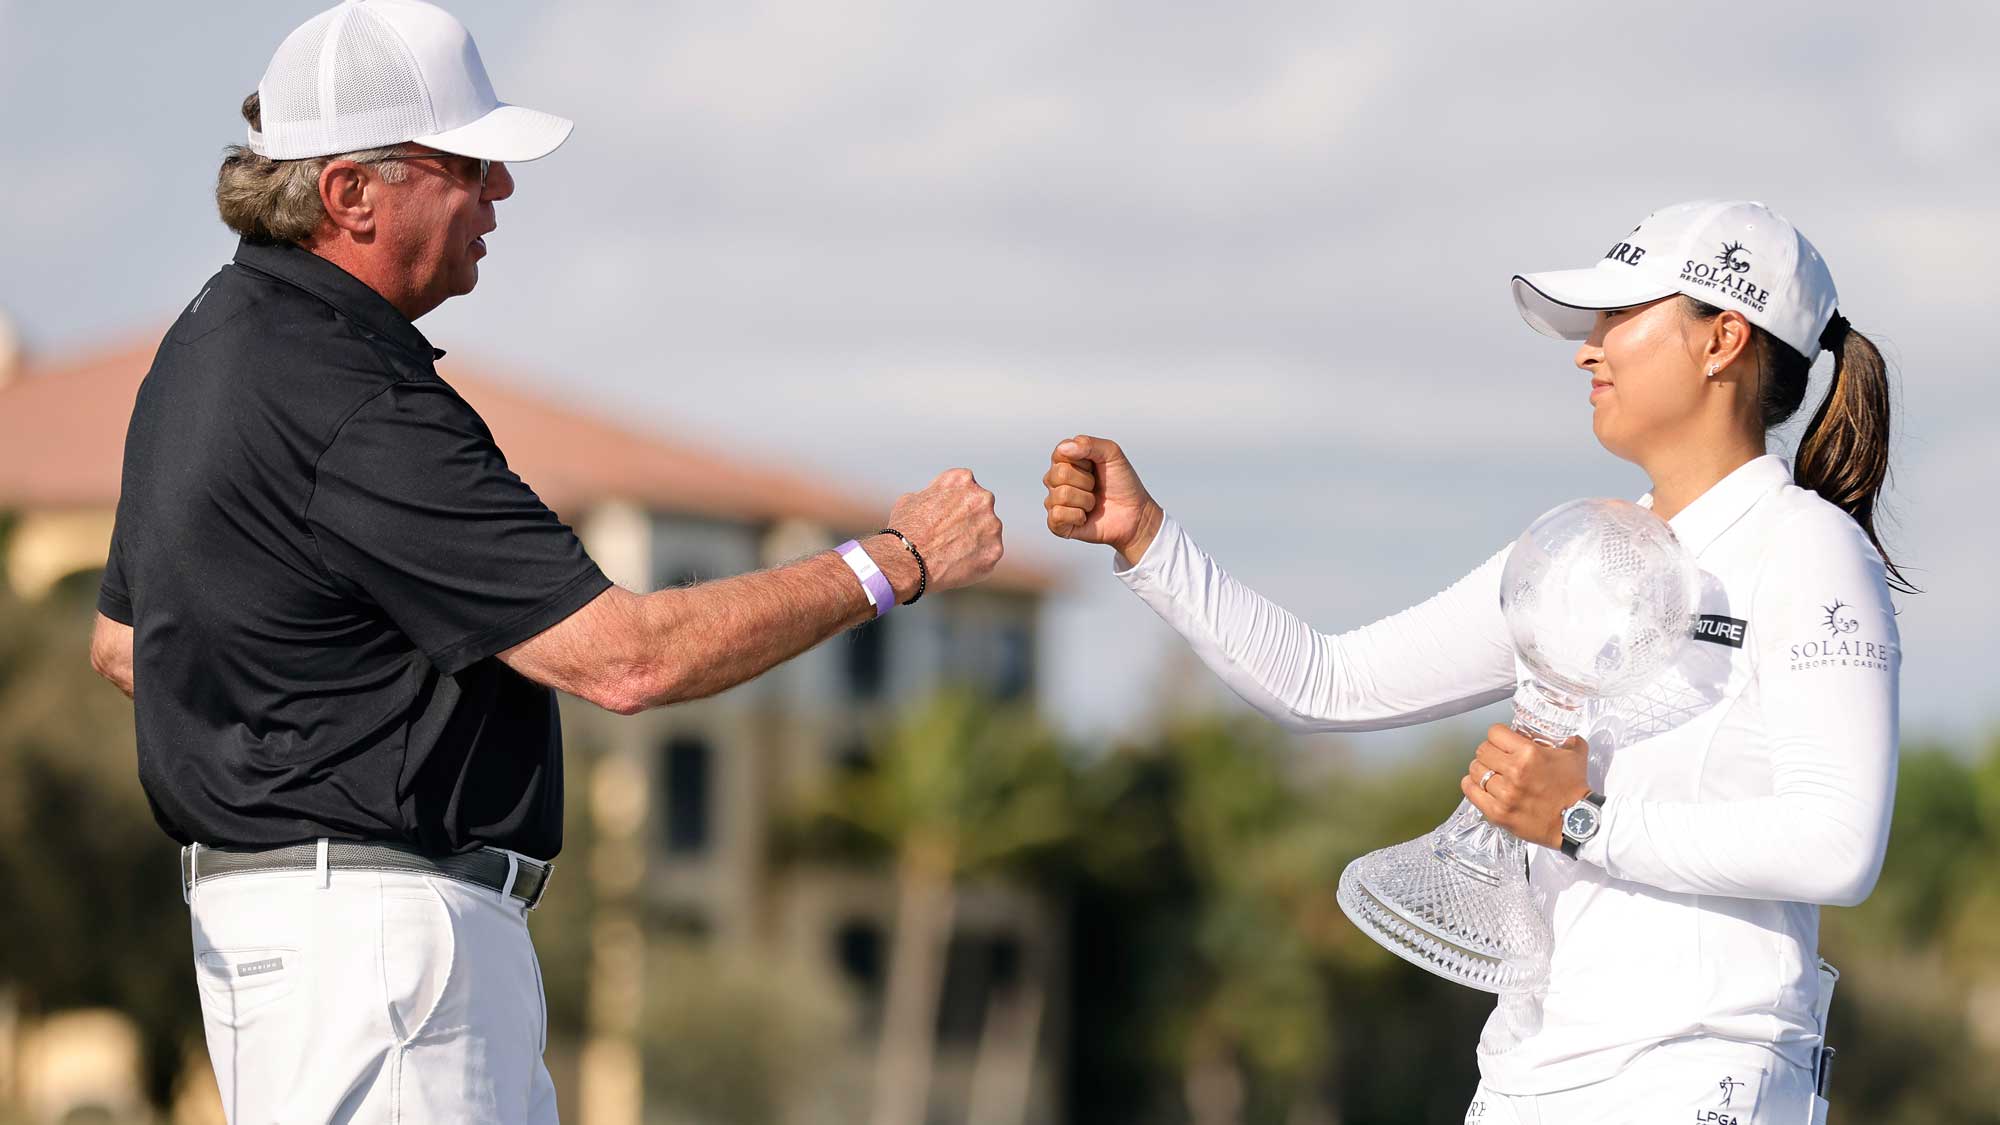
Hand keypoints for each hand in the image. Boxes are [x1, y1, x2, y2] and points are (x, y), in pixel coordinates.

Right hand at [879, 468, 1004, 596]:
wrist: (906, 561)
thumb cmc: (904, 529)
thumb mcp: (912, 498)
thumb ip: (933, 495)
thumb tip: (936, 500)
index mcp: (963, 479)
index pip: (966, 487)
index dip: (954, 503)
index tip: (944, 516)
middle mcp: (983, 498)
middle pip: (981, 509)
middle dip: (969, 520)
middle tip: (949, 536)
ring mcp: (992, 526)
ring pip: (988, 533)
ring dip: (975, 541)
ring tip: (950, 553)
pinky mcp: (995, 551)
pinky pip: (988, 555)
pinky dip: (976, 561)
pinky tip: (956, 566)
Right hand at [1042, 434, 1163, 566]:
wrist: (1135, 513)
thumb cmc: (1123, 483)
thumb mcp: (1112, 454)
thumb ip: (1088, 444)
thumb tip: (1063, 448)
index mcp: (1066, 461)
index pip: (1060, 453)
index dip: (1083, 461)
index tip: (1095, 466)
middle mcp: (1056, 481)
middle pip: (1059, 474)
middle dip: (1086, 481)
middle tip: (1096, 487)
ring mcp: (1055, 502)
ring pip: (1061, 495)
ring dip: (1085, 500)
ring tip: (1093, 503)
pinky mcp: (1057, 524)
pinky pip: (1057, 516)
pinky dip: (1077, 516)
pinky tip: (1085, 517)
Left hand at [1459, 723, 1591, 849]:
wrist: (1577, 822)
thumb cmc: (1574, 790)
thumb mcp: (1575, 756)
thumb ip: (1569, 741)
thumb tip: (1565, 737)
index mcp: (1530, 754)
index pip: (1495, 733)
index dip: (1498, 736)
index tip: (1502, 741)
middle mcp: (1514, 772)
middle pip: (1482, 751)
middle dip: (1489, 752)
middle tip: (1497, 758)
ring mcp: (1504, 794)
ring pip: (1475, 770)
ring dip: (1481, 770)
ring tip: (1490, 773)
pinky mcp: (1497, 812)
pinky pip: (1470, 791)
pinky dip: (1472, 786)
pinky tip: (1480, 785)